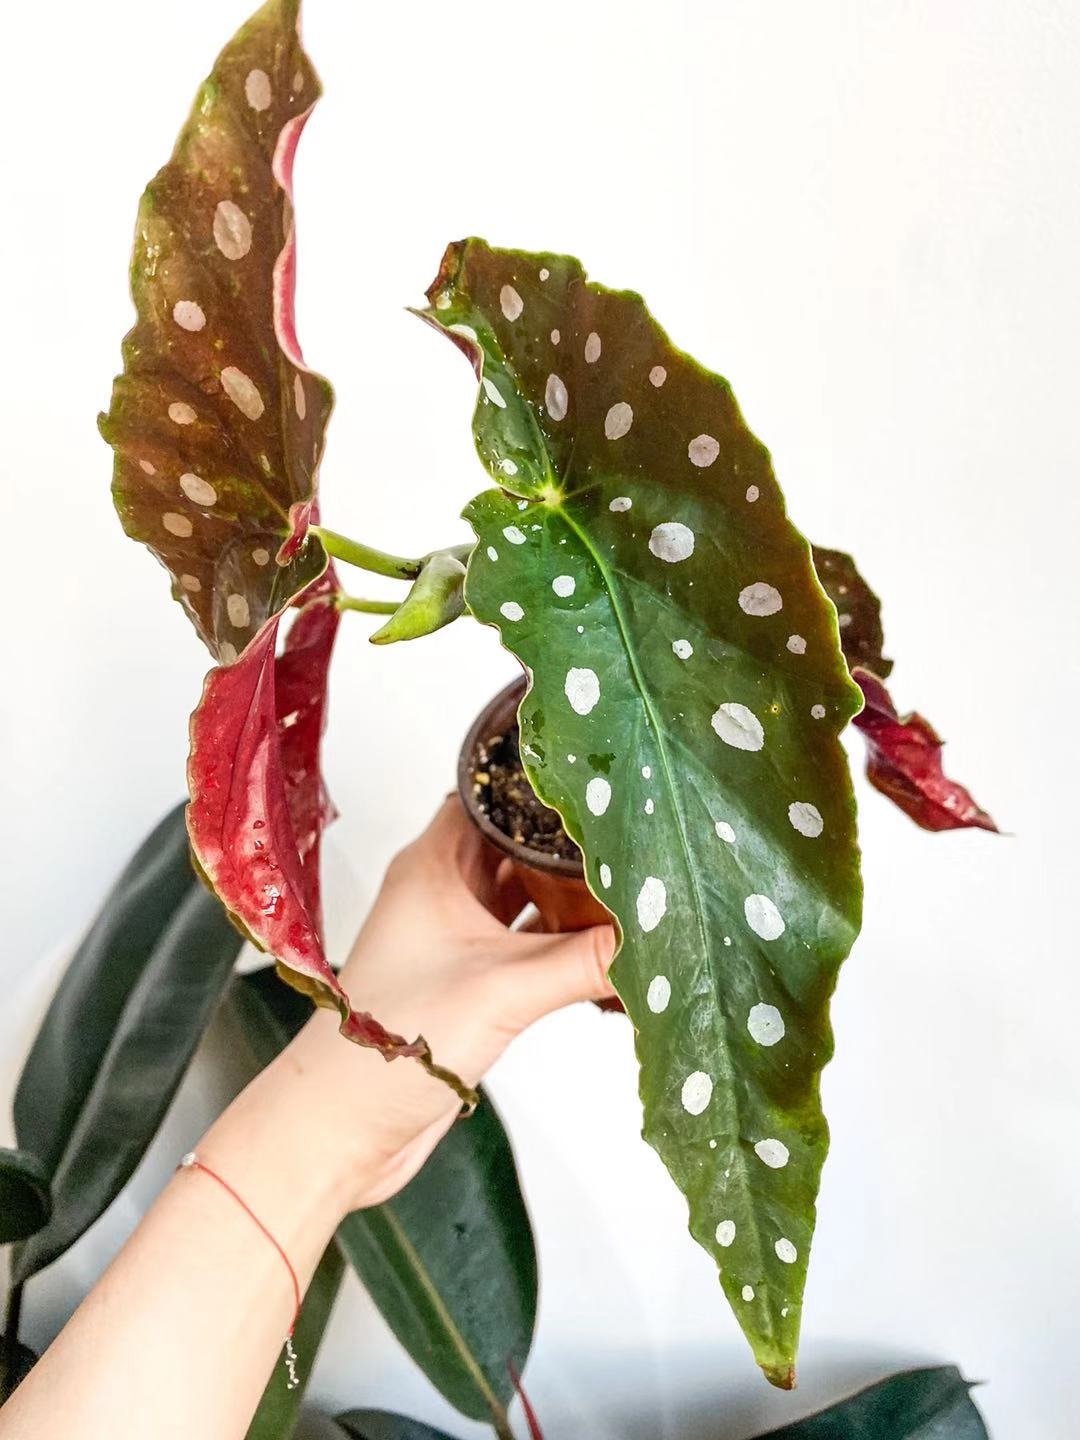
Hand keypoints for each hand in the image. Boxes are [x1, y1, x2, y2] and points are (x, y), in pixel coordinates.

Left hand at [281, 796, 616, 1211]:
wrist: (342, 1126)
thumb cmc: (384, 1047)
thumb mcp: (501, 990)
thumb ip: (582, 961)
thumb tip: (650, 938)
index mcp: (432, 866)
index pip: (490, 797)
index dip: (540, 787)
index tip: (596, 785)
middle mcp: (441, 892)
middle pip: (515, 845)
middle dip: (568, 844)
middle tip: (629, 837)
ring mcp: (455, 937)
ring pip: (523, 896)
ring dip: (567, 897)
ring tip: (627, 887)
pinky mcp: (469, 979)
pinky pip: (525, 943)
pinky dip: (561, 943)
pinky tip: (602, 949)